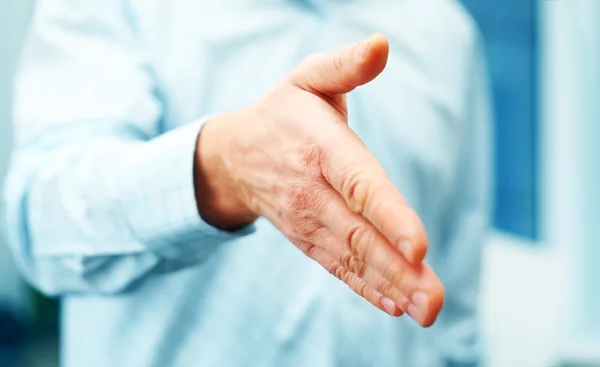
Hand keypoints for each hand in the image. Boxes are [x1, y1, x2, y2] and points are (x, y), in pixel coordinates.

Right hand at [195, 34, 444, 326]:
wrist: (237, 156)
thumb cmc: (285, 114)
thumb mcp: (309, 78)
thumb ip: (346, 65)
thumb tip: (383, 44)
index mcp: (320, 148)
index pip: (358, 185)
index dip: (388, 215)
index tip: (418, 246)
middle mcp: (313, 191)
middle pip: (359, 234)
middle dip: (399, 269)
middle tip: (434, 300)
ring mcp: (308, 221)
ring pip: (352, 258)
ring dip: (390, 286)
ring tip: (426, 310)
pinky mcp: (308, 239)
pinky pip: (338, 267)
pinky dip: (366, 288)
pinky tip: (394, 305)